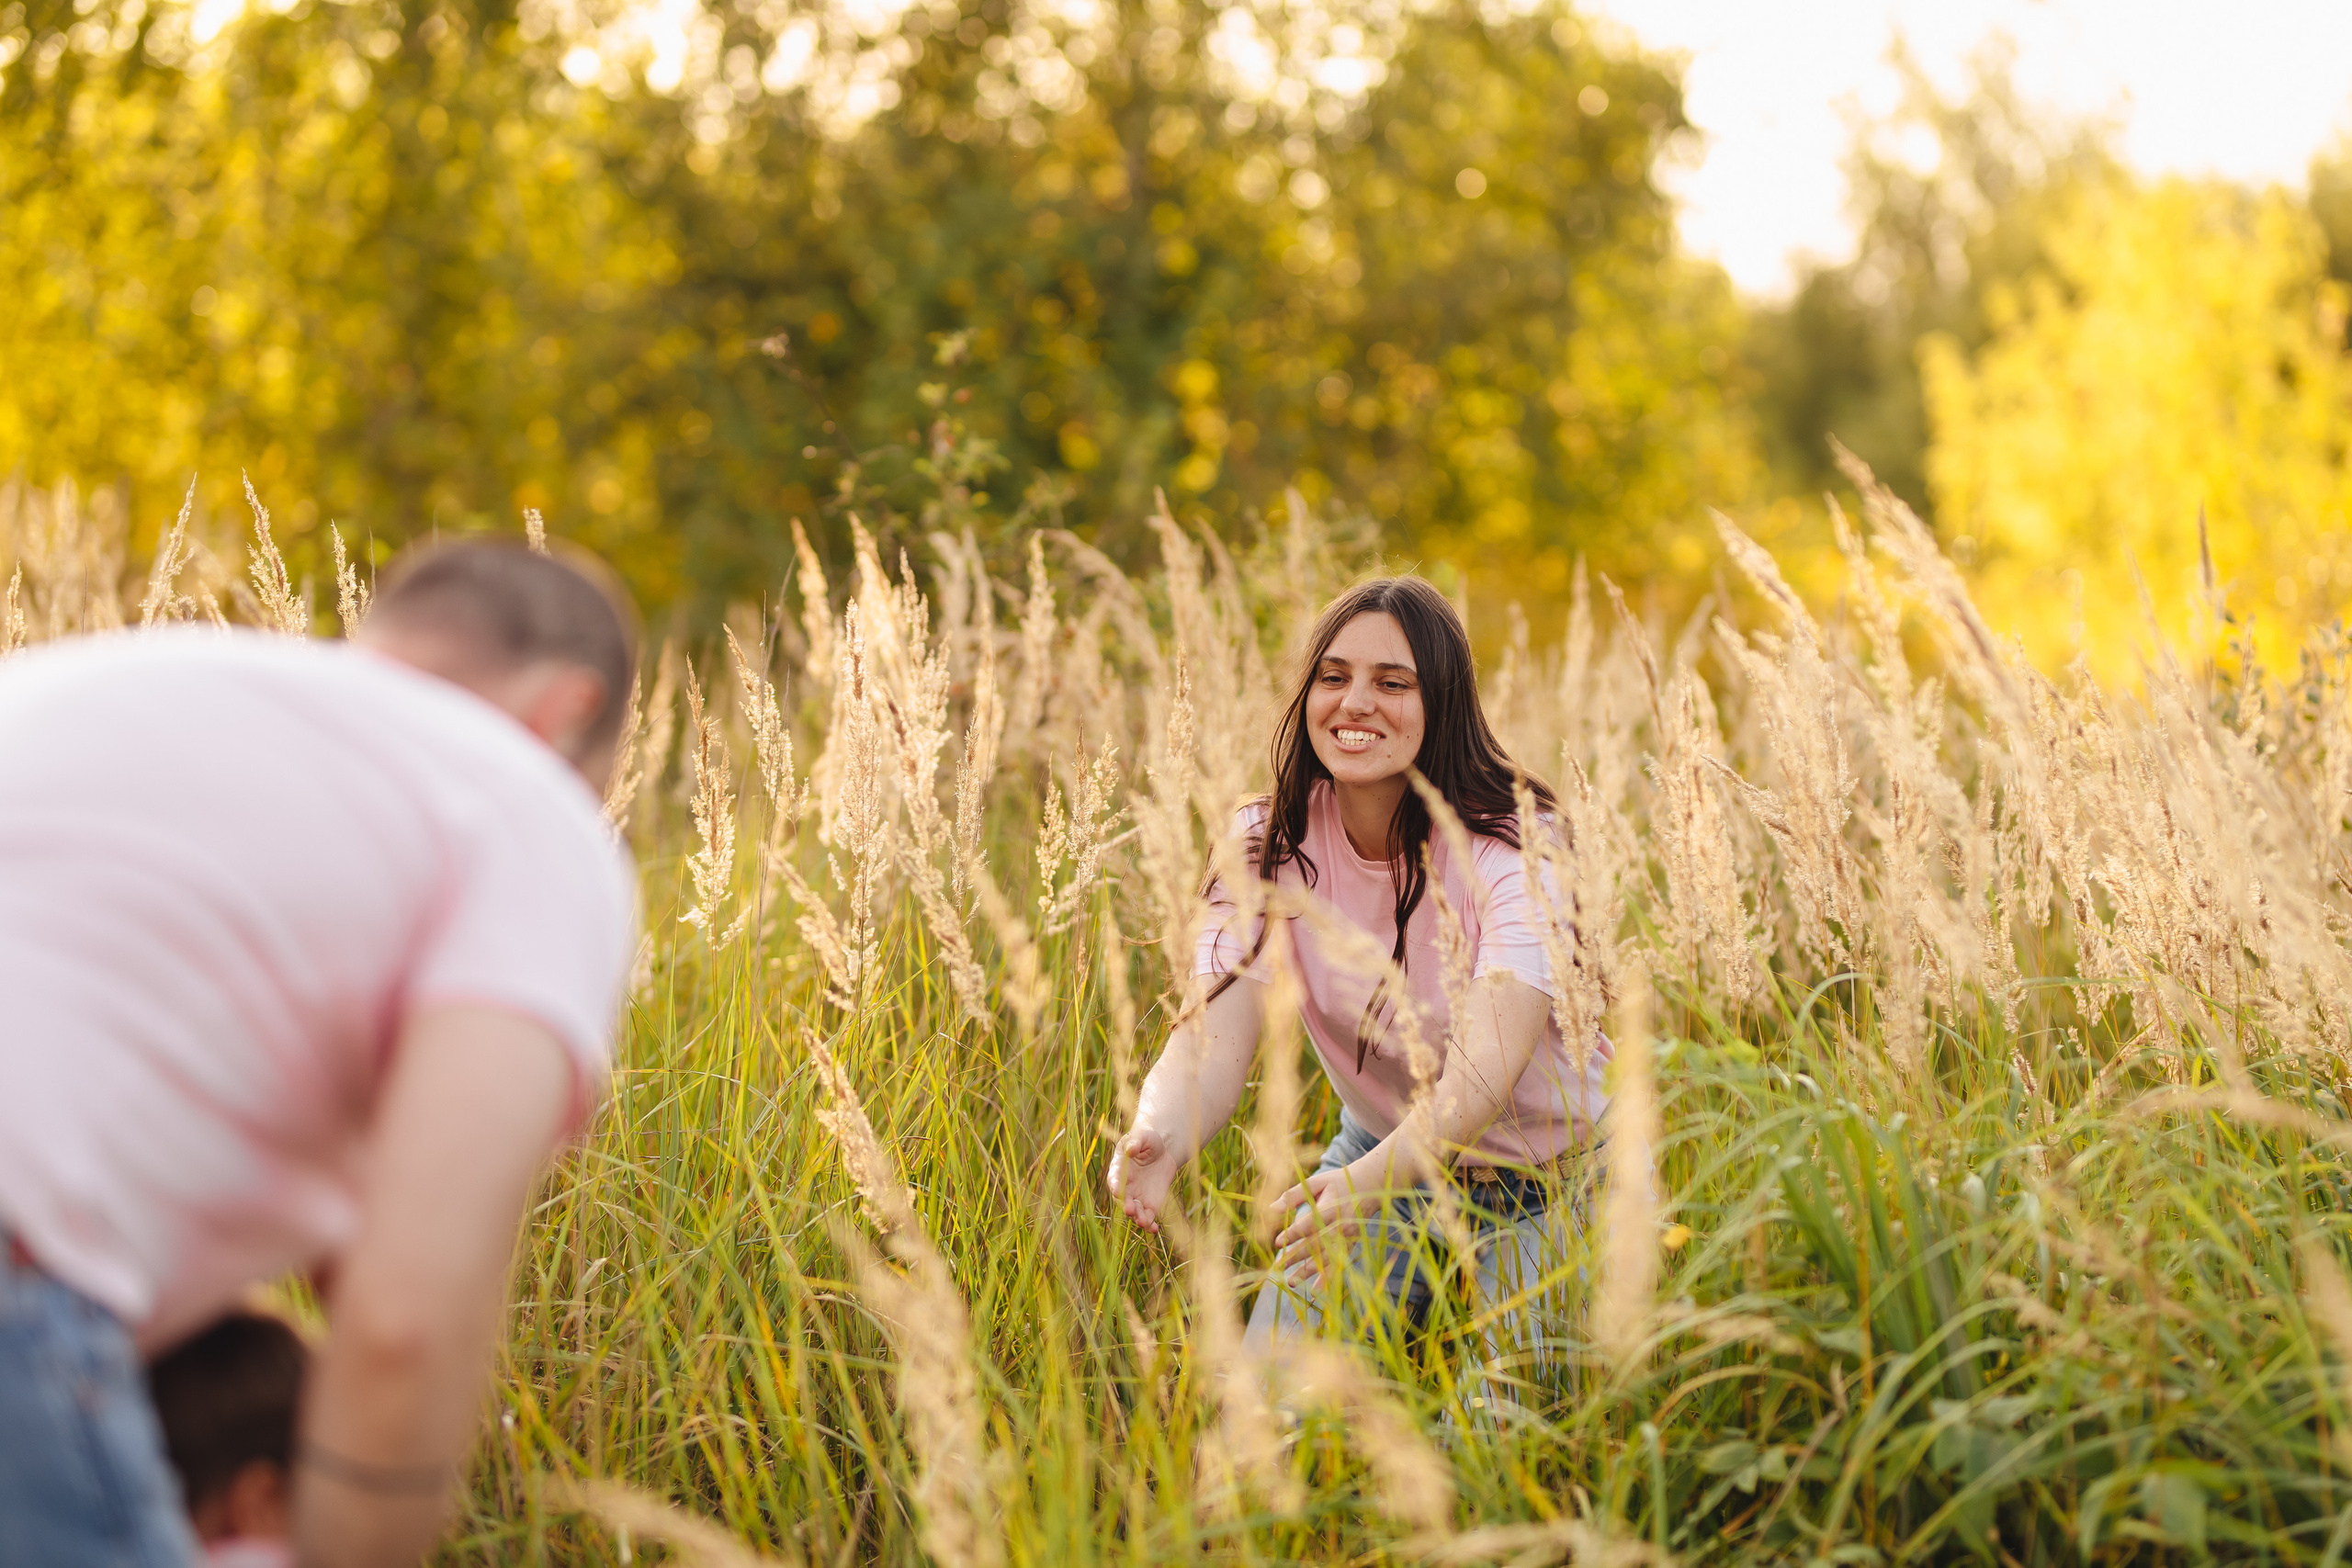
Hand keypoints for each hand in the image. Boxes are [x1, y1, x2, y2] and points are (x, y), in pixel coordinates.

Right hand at [1106, 1126, 1179, 1232]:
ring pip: (1135, 1212)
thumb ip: (1136, 1142)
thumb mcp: (1142, 1136)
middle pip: (1123, 1200)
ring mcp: (1137, 1197)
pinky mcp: (1150, 1205)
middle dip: (1126, 1205)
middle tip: (1130, 1210)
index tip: (1117, 1190)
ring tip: (1143, 1222)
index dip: (1115, 1185)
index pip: (1114, 1179)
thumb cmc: (1147, 1140)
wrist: (1161, 1150)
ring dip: (1137, 1218)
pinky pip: (1148, 1217)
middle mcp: (1125, 1187)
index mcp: (1118, 1169)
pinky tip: (1154, 1230)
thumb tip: (1131, 1149)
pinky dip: (1150, 1225)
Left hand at [1271, 1157, 1396, 1276]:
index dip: (1294, 1234)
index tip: (1276, 1243)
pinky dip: (1328, 1278)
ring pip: (1326, 1258)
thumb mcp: (1316, 1182)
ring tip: (1291, 1282)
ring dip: (1308, 1271)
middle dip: (1296, 1257)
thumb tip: (1271, 1209)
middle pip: (1316, 1244)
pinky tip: (1315, 1290)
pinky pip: (1338, 1264)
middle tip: (1277, 1267)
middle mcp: (1341, 1225)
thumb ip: (1293, 1195)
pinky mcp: (1351, 1246)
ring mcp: (1348, 1238)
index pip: (1310, 1224)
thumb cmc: (1337, 1183)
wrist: (1370, 1187)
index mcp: (1331, 1207)